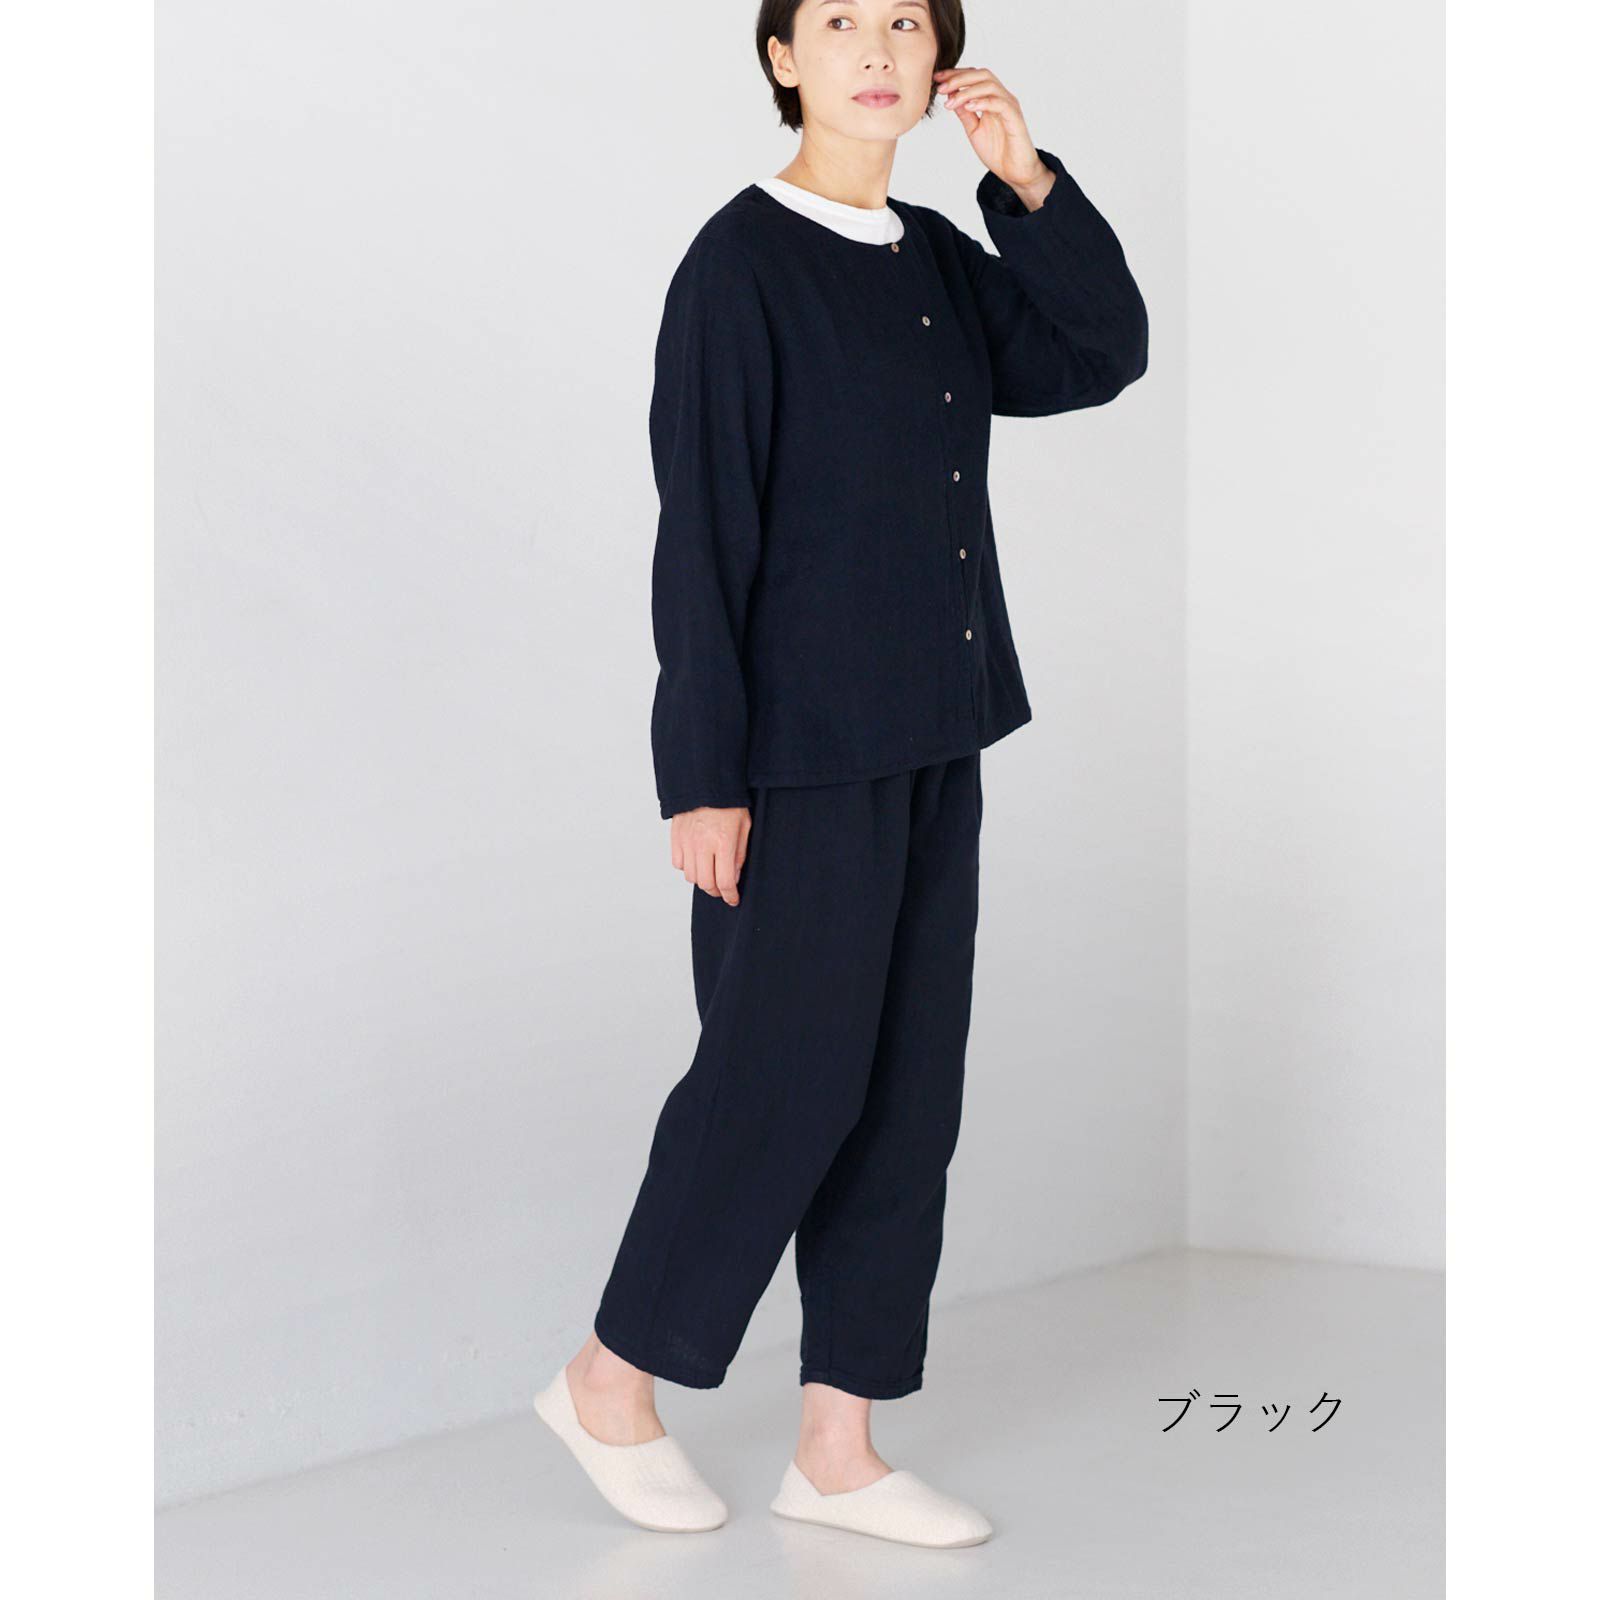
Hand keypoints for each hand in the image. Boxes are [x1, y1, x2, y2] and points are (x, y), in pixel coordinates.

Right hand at [670, 805, 750, 905]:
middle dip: (716, 891)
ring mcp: (687, 841)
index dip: (730, 895)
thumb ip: (739, 854)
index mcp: (723, 841)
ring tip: (710, 873)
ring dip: (702, 880)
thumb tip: (734, 878)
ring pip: (691, 876)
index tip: (733, 899)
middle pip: (706, 883)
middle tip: (722, 889)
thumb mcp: (744, 826)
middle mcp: (702, 844)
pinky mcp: (676, 837)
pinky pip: (678, 864)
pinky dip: (688, 867)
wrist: (705, 781)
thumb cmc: (729, 803)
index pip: (725, 881)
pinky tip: (697, 861)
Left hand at [933, 66, 1054, 207]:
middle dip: (959, 78)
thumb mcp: (974, 130)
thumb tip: (950, 97)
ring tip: (950, 102)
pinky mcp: (1015, 118)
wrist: (1015, 172)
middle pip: (981, 75)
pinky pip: (1000, 103)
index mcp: (991, 99)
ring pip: (989, 85)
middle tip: (940, 88)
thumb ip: (964, 114)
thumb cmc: (998, 152)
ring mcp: (1009, 106)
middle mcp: (1001, 97)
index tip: (937, 79)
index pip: (974, 77)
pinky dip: (983, 102)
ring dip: (967, 91)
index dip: (955, 75)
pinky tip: (968, 107)